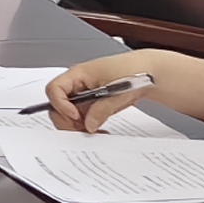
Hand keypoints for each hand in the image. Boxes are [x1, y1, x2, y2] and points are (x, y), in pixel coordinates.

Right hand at [43, 52, 161, 134]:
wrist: (148, 72)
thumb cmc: (133, 72)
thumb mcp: (117, 92)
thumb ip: (101, 110)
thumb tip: (89, 125)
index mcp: (78, 74)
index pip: (54, 89)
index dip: (60, 105)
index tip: (75, 116)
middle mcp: (77, 84)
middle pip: (57, 105)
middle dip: (67, 120)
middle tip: (83, 128)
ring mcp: (83, 94)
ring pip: (68, 114)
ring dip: (77, 125)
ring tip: (94, 130)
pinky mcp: (91, 102)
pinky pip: (81, 117)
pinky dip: (86, 125)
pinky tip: (98, 128)